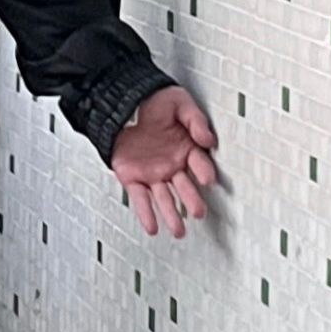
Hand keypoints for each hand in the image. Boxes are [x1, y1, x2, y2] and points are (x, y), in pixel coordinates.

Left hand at [110, 85, 219, 238]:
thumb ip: (195, 121)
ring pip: (165, 198)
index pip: (199, 163)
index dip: (204, 171)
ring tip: (179, 231)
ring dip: (172, 215)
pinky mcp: (132, 177)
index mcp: (186, 148)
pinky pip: (140, 199)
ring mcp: (153, 173)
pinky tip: (152, 227)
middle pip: (185, 187)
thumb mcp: (179, 103)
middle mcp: (172, 164)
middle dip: (192, 201)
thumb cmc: (154, 101)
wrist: (122, 100)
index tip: (208, 179)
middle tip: (199, 212)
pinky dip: (146, 214)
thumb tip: (207, 139)